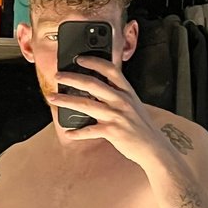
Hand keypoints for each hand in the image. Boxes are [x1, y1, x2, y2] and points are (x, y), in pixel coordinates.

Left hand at [48, 56, 168, 166]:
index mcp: (127, 92)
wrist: (154, 148)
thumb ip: (119, 96)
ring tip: (53, 98)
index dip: (94, 61)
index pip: (110, 70)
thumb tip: (97, 90)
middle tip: (58, 76)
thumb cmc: (142, 128)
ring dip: (66, 101)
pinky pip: (90, 130)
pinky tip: (69, 132)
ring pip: (86, 104)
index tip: (79, 59)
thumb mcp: (134, 106)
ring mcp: (117, 116)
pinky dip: (78, 132)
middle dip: (72, 78)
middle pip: (92, 84)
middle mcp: (122, 101)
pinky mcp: (112, 131)